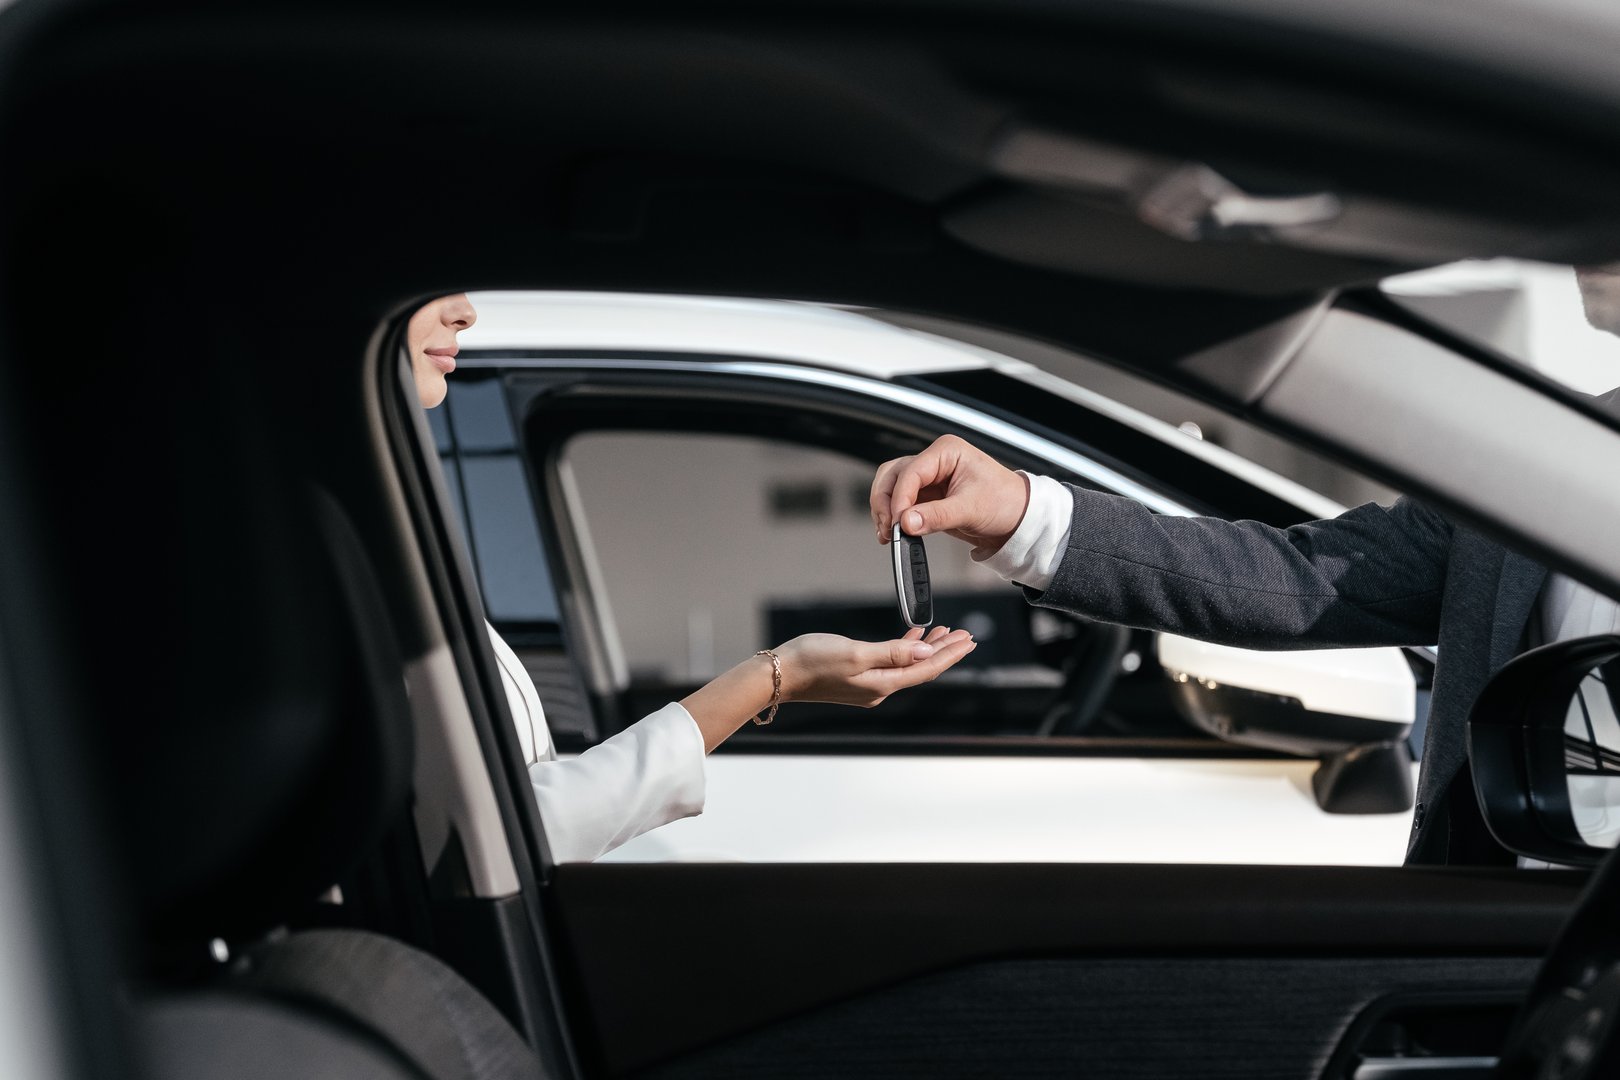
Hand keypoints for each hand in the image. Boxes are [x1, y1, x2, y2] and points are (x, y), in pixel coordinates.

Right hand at [775, 626, 975, 707]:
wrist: (778, 675)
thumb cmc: (812, 660)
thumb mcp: (856, 653)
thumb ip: (892, 652)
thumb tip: (925, 652)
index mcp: (883, 684)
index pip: (926, 669)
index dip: (950, 654)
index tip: (969, 640)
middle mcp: (880, 689)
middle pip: (922, 669)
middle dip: (945, 652)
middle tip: (966, 635)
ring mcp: (869, 684)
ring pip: (908, 665)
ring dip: (928, 649)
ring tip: (946, 634)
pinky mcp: (857, 677)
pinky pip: (891, 663)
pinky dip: (905, 649)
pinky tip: (912, 637)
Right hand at [869, 434, 1028, 557]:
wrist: (1017, 519)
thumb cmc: (1005, 502)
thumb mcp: (971, 509)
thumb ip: (937, 516)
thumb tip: (907, 522)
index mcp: (946, 452)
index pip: (911, 471)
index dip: (899, 498)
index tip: (898, 521)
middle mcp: (934, 461)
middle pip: (893, 475)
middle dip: (885, 502)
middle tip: (889, 527)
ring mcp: (929, 479)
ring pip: (891, 487)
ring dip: (885, 510)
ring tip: (889, 533)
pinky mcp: (927, 497)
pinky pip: (900, 503)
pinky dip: (894, 517)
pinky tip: (894, 532)